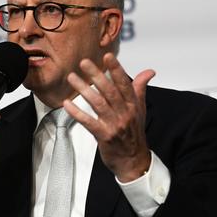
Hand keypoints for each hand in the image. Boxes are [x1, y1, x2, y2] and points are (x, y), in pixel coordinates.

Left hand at [63, 53, 154, 181]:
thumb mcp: (140, 110)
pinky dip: (77, 112)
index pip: (124, 83)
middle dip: (96, 75)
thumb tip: (149, 71)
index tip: (107, 56)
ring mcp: (114, 124)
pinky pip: (88, 122)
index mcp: (133, 105)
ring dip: (84, 89)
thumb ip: (140, 89)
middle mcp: (125, 113)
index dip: (116, 69)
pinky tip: (67, 104)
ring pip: (98, 103)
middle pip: (109, 90)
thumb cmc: (134, 133)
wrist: (134, 160)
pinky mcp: (104, 136)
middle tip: (83, 62)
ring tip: (72, 78)